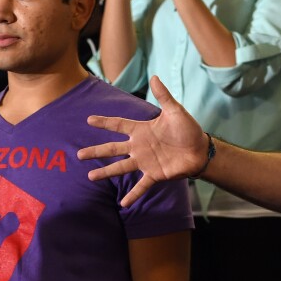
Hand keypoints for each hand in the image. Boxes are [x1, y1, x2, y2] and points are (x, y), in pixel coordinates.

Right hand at [77, 76, 208, 206]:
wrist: (201, 149)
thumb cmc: (188, 129)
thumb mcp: (175, 110)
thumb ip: (163, 96)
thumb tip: (155, 76)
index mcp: (142, 130)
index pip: (119, 124)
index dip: (105, 122)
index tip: (89, 120)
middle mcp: (139, 146)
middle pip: (113, 148)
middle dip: (96, 151)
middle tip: (79, 155)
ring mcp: (145, 161)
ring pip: (121, 167)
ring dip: (106, 172)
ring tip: (90, 176)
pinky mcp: (155, 174)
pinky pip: (141, 185)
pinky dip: (133, 195)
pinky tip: (123, 204)